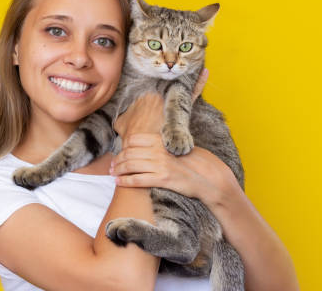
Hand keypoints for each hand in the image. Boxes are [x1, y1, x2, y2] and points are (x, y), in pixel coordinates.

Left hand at [109, 68, 240, 206]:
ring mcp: (161, 164)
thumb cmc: (194, 162)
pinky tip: (119, 183)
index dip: (123, 147)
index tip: (119, 153)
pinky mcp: (163, 179)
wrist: (210, 177)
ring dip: (118, 170)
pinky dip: (125, 181)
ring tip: (113, 174)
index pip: (134, 140)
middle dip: (117, 160)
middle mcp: (159, 150)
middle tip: (111, 167)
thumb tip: (147, 147)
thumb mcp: (177, 147)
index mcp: (162, 140)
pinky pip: (138, 180)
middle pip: (129, 152)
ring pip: (130, 165)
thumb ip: (162, 145)